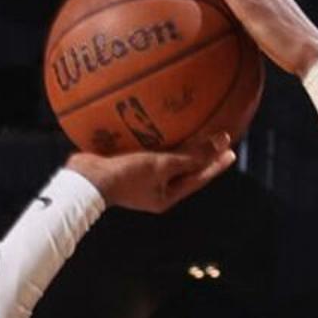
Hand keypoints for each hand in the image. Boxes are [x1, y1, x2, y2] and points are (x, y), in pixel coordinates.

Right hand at [62, 141, 235, 215]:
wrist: (86, 179)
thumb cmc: (126, 176)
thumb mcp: (162, 166)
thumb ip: (190, 157)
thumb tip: (219, 144)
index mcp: (165, 197)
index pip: (198, 178)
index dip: (215, 164)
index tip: (231, 149)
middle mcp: (155, 189)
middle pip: (184, 168)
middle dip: (200, 153)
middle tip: (217, 135)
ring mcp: (140, 178)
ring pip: (166, 158)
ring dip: (179, 143)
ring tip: (193, 125)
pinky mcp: (125, 165)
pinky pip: (146, 150)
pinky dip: (155, 138)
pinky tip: (157, 120)